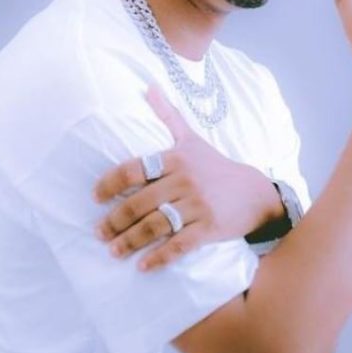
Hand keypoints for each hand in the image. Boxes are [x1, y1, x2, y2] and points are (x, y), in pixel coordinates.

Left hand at [93, 85, 283, 270]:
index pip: (135, 168)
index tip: (96, 197)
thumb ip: (168, 115)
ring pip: (156, 225)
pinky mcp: (209, 228)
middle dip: (115, 220)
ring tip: (113, 251)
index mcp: (177, 158)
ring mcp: (197, 205)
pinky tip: (143, 266)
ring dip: (130, 241)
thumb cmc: (216, 167)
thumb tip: (148, 86)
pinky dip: (159, 257)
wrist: (255, 194)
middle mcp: (185, 180)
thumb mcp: (192, 140)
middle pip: (140, 202)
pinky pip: (179, 245)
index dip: (111, 183)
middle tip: (99, 233)